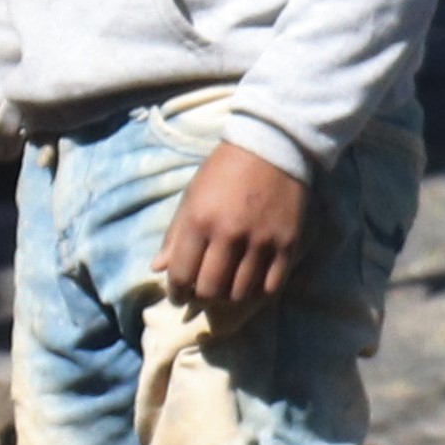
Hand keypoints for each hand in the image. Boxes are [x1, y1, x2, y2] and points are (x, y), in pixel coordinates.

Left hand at [153, 136, 311, 321]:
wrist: (271, 148)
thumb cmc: (224, 172)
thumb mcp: (191, 197)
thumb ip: (175, 235)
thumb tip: (157, 268)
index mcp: (199, 221)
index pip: (182, 274)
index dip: (177, 292)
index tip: (178, 296)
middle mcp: (229, 234)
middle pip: (211, 289)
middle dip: (201, 297)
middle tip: (202, 293)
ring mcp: (261, 241)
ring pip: (240, 293)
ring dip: (229, 297)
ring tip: (225, 288)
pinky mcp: (288, 244)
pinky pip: (271, 286)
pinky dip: (257, 292)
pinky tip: (251, 285)